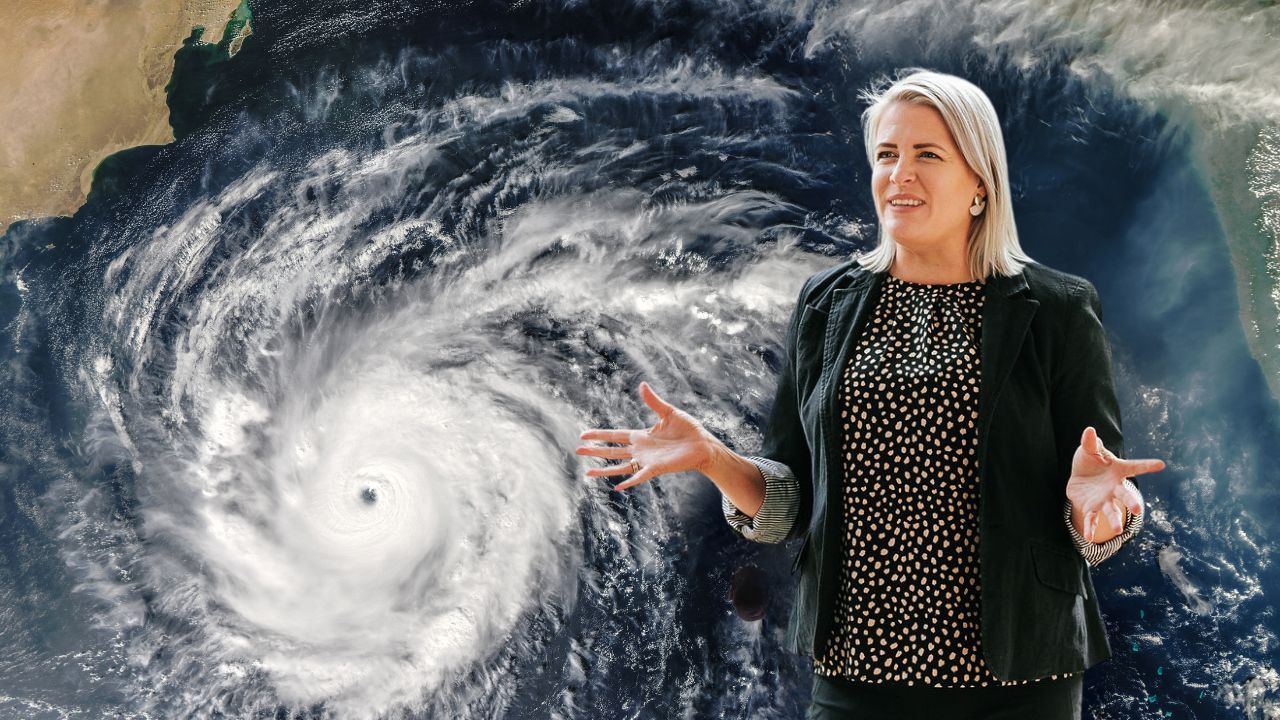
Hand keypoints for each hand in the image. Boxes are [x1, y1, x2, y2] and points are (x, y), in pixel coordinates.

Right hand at [576, 381, 719, 490]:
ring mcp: (647, 461)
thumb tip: (641, 385)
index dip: (599, 435)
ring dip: (604, 469)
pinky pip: (639, 476)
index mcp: (641, 436)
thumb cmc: (688, 430)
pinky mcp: (656, 468)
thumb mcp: (669, 412)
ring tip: (587, 473)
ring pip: (620, 466)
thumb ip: (653, 401)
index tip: (583, 435)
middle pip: (612, 451)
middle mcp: (640, 450)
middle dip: (594, 451)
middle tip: (577, 451)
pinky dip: (629, 481)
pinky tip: (617, 487)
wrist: (703, 445)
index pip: (615, 435)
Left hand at [1065, 426, 1165, 542]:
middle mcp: (1114, 488)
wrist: (1079, 479)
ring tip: (1117, 530)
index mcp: (1118, 471)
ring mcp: (1104, 500)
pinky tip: (1088, 538)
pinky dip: (1090, 528)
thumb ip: (1090, 443)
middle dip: (1131, 502)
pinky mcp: (1092, 508)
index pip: (1134, 466)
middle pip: (1125, 495)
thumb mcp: (1088, 450)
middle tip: (1138, 509)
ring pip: (1111, 510)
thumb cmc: (1089, 462)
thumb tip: (1089, 430)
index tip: (1161, 464)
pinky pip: (1092, 519)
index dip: (1147, 465)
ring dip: (1114, 520)